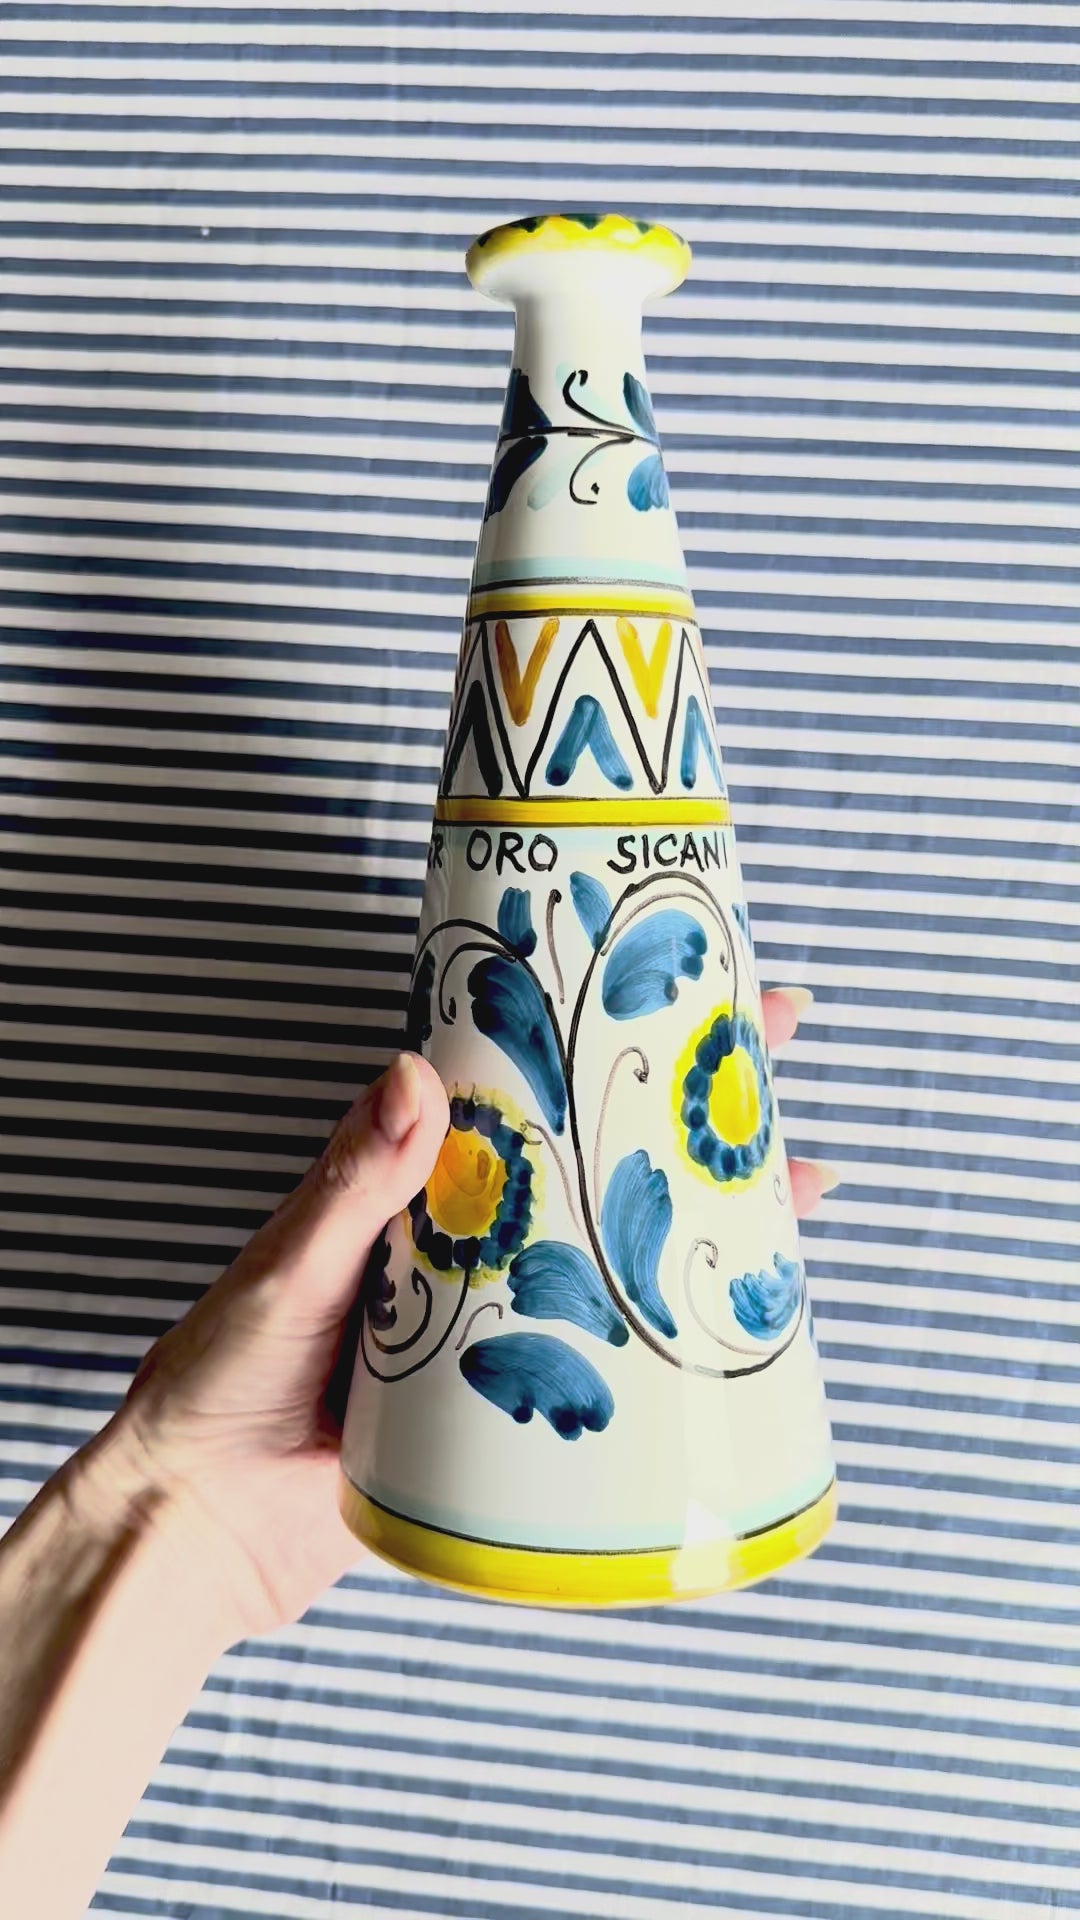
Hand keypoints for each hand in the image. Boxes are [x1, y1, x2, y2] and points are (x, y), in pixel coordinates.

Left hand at [81, 991, 833, 1646]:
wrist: (199, 1529)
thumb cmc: (217, 1383)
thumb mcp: (287, 1273)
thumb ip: (350, 1187)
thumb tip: (414, 1073)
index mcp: (418, 1187)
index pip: (525, 1080)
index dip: (601, 1023)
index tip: (685, 974)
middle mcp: (473, 1239)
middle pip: (599, 1154)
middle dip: (689, 1103)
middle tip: (779, 1055)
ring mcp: (501, 1318)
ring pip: (622, 1248)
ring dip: (708, 1217)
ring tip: (800, 1192)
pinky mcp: (516, 1403)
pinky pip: (609, 1355)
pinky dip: (677, 1338)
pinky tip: (744, 1331)